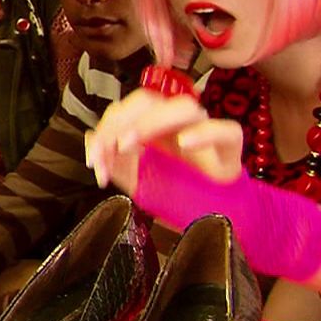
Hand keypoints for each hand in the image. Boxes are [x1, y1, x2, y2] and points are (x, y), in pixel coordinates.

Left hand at [85, 92, 243, 197]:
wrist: (212, 219)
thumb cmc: (177, 194)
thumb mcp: (137, 181)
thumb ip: (114, 161)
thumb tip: (90, 138)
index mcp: (152, 126)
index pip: (126, 110)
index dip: (106, 129)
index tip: (94, 160)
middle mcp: (176, 123)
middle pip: (149, 100)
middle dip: (122, 122)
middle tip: (112, 149)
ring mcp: (204, 131)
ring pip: (183, 107)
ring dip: (152, 122)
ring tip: (132, 144)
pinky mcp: (230, 147)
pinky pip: (225, 130)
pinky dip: (204, 133)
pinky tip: (185, 144)